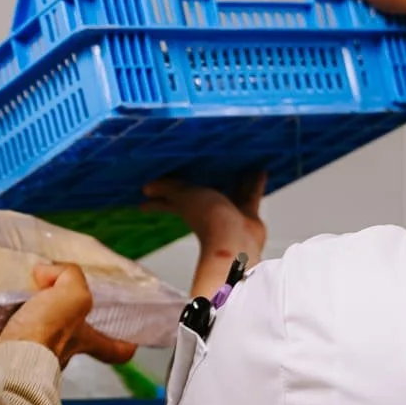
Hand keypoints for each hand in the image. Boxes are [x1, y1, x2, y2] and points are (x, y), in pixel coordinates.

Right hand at [0, 263, 137, 368]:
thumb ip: (70, 277)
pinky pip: (14, 338)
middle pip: (74, 338)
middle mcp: (63, 353)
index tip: (130, 340)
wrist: (4, 360)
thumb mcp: (72, 296)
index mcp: (84, 341)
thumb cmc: (45, 334)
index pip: (115, 349)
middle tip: (50, 296)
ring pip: (41, 337)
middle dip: (65, 319)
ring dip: (32, 320)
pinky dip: (8, 324)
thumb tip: (47, 271)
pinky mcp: (9, 357)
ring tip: (18, 297)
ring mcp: (35, 357)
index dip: (123, 344)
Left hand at [144, 172, 267, 298]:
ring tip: (236, 164)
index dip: (156, 200)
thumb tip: (146, 189)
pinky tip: (260, 170)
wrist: (236, 240)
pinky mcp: (247, 214)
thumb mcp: (184, 197)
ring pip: (230, 191)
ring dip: (233, 180)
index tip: (145, 195)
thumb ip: (168, 191)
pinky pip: (251, 195)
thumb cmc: (208, 219)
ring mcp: (228, 213)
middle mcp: (207, 210)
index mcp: (188, 207)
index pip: (168, 202)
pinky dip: (255, 183)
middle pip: (202, 193)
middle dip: (201, 183)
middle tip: (200, 168)